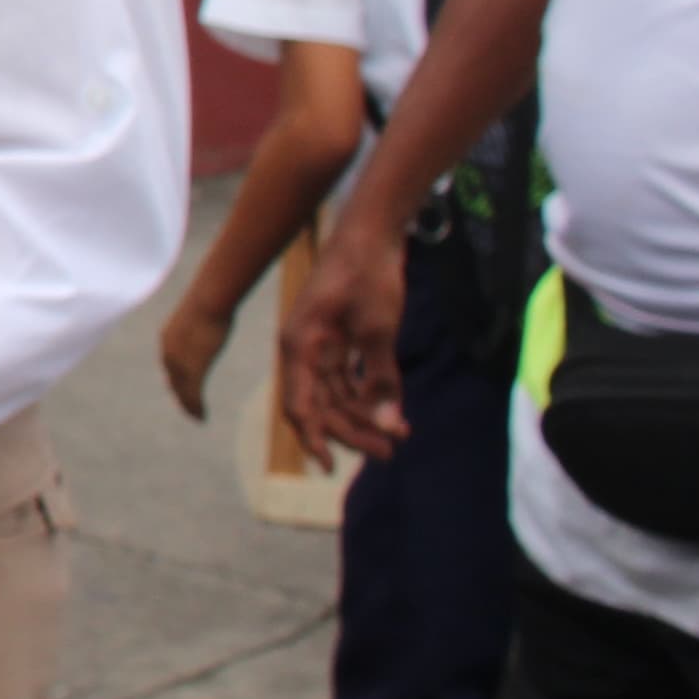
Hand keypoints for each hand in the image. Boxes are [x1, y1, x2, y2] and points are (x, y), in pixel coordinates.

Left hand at [159, 287, 241, 423]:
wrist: (207, 301)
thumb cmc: (210, 300)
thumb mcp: (202, 313)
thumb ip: (204, 318)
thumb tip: (215, 306)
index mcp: (169, 339)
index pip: (169, 364)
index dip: (175, 377)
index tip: (178, 387)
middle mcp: (169, 354)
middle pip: (174, 381)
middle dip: (180, 394)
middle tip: (187, 408)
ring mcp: (179, 364)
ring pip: (182, 392)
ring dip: (189, 406)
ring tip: (196, 417)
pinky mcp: (192, 371)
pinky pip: (192, 396)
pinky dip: (195, 409)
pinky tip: (201, 418)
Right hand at [280, 195, 416, 464]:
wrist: (372, 231)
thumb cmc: (368, 275)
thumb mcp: (379, 330)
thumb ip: (381, 379)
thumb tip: (389, 426)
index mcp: (300, 347)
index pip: (301, 406)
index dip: (315, 439)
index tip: (333, 467)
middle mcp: (303, 349)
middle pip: (321, 405)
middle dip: (353, 431)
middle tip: (390, 452)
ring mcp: (319, 343)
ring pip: (336, 393)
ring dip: (364, 415)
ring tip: (398, 433)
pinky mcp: (337, 336)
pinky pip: (347, 376)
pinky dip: (367, 393)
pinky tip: (391, 406)